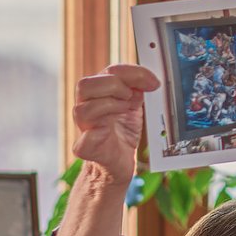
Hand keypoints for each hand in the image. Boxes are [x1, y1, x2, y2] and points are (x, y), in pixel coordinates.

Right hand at [71, 63, 159, 185]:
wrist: (118, 164)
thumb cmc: (122, 134)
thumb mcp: (133, 106)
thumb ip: (136, 90)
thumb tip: (146, 80)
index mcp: (97, 94)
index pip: (108, 72)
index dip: (132, 73)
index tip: (152, 82)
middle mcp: (86, 107)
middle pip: (85, 85)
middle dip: (114, 86)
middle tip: (131, 97)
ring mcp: (83, 128)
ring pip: (83, 109)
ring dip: (109, 106)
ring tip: (125, 112)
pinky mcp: (85, 148)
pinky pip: (84, 140)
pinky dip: (99, 133)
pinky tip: (112, 132)